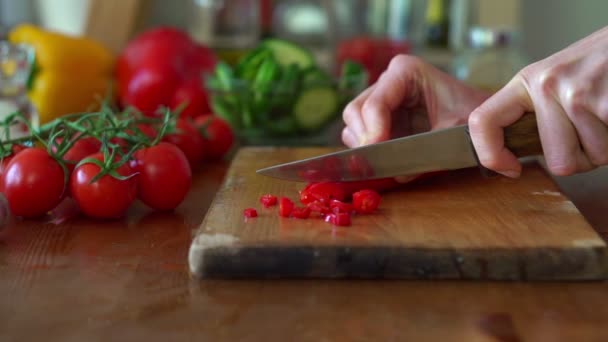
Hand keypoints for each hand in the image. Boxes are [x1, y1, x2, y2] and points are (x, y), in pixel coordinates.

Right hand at [342, 55, 489, 147]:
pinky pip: (359, 135)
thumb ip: (423, 151)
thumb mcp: (451, 134)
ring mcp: (381, 98)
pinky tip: (389, 159)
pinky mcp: (379, 117)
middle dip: (364, 138)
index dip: (372, 131)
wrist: (484, 122)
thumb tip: (397, 173)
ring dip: (365, 146)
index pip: (374, 103)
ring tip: (387, 160)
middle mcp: (388, 81)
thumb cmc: (472, 121)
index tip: (376, 152)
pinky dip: (368, 150)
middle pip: (355, 111)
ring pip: (353, 124)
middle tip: (378, 161)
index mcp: (406, 72)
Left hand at [468, 26, 607, 177]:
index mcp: (528, 80)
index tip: (510, 168)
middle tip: (592, 126)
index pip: (482, 122)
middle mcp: (547, 85)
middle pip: (558, 162)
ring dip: (604, 146)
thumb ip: (536, 111)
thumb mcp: (557, 79)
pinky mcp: (607, 102)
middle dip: (581, 157)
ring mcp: (578, 93)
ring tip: (606, 113)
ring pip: (591, 159)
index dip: (490, 156)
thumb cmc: (601, 64)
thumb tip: (512, 155)